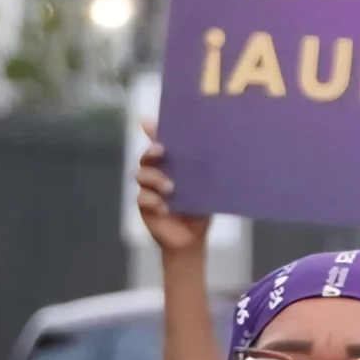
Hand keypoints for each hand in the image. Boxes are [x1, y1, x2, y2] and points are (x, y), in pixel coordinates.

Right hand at [135, 119, 211, 256]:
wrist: (192, 238)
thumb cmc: (200, 208)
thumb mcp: (206, 189)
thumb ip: (205, 172)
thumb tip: (218, 152)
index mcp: (172, 165)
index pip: (160, 143)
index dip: (152, 130)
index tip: (147, 121)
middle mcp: (157, 172)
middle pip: (146, 156)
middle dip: (151, 151)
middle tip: (161, 151)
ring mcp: (148, 188)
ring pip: (141, 175)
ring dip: (154, 178)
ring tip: (171, 188)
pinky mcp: (144, 205)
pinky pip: (142, 198)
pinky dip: (153, 201)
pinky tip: (165, 208)